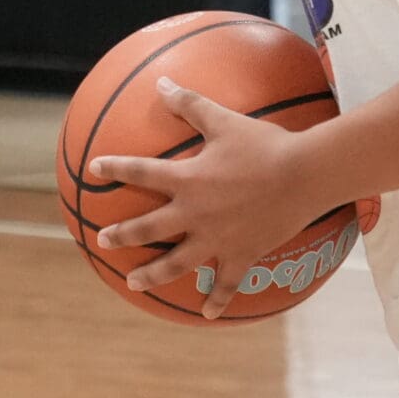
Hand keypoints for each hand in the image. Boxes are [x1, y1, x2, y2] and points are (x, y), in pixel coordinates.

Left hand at [88, 77, 330, 319]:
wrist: (305, 175)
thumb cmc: (263, 144)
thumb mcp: (223, 120)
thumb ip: (189, 105)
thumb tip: (162, 83)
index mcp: (187, 180)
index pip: (140, 172)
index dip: (115, 169)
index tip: (93, 170)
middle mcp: (195, 213)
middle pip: (149, 228)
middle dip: (122, 234)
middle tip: (102, 240)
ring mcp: (217, 238)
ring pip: (177, 263)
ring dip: (152, 274)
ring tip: (133, 282)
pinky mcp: (242, 254)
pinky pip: (227, 283)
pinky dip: (217, 300)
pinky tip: (206, 314)